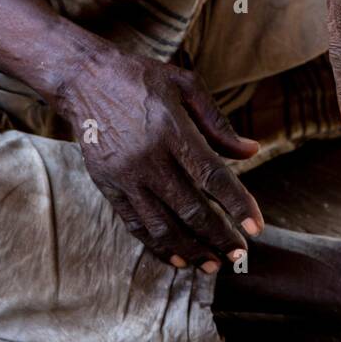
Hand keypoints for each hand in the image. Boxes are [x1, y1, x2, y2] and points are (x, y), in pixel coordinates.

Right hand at [56, 39, 263, 270]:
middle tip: (240, 255)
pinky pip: (136, 224)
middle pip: (190, 209)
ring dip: (191, 250)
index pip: (212, 176)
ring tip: (213, 264)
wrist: (84, 78)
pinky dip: (158, 245)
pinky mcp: (107, 186)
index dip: (237, 205)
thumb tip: (252, 151)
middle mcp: (148, 157)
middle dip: (219, 237)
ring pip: (162, 225)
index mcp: (172, 129)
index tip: (256, 227)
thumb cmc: (141, 78)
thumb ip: (218, 122)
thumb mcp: (184, 84)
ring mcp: (125, 175)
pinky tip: (178, 257)